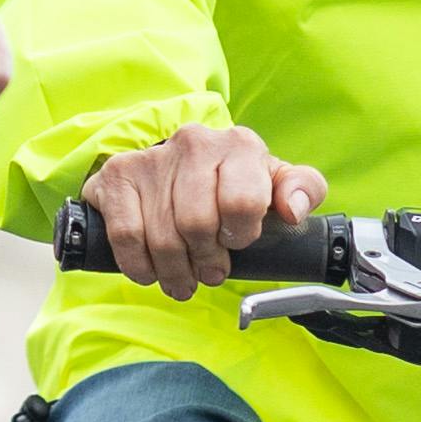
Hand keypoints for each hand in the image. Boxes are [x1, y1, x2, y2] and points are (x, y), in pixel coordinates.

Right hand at [80, 123, 324, 297]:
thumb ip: (303, 190)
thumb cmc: (232, 185)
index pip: (243, 202)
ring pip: (162, 236)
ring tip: (183, 278)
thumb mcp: (275, 185)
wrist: (176, 171)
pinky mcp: (117, 175)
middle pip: (198, 224)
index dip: (240, 235)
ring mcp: (151, 158)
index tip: (237, 243)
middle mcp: (194, 143)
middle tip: (209, 271)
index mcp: (240, 146)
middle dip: (206, 261)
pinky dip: (139, 264)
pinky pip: (126, 235)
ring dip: (174, 271)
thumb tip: (294, 209)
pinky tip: (150, 270)